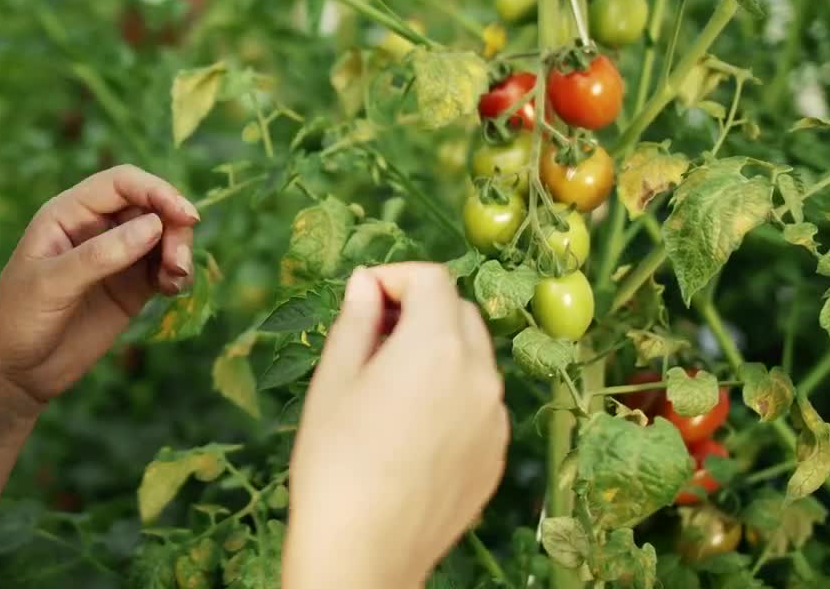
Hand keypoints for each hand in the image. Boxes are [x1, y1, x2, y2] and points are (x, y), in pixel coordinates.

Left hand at [0, 165, 198, 407]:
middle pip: (150, 207)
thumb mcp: (51, 283)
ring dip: (179, 250)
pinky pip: (163, 268)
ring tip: (176, 280)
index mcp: (69, 213)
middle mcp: (96, 228)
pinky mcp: (130, 287)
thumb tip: (154, 225)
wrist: (12, 372)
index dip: (156, 191)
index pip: (122, 183)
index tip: (186, 216)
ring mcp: (116, 258)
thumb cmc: (16, 318)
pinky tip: (173, 289)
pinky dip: (177, 273)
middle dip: (173, 226)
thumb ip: (101, 254)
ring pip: (163, 236)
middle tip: (178, 263)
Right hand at [282, 264, 509, 587]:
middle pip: (460, 314)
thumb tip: (366, 282)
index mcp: (437, 347)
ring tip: (390, 388)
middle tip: (374, 338)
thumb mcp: (334, 379)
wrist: (364, 551)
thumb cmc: (335, 462)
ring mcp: (495, 418)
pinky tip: (412, 428)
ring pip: (474, 359)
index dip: (395, 278)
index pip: (433, 279)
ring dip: (439, 353)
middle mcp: (480, 375)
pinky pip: (480, 403)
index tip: (364, 298)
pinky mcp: (496, 454)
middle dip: (421, 311)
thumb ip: (356, 319)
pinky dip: (453, 395)